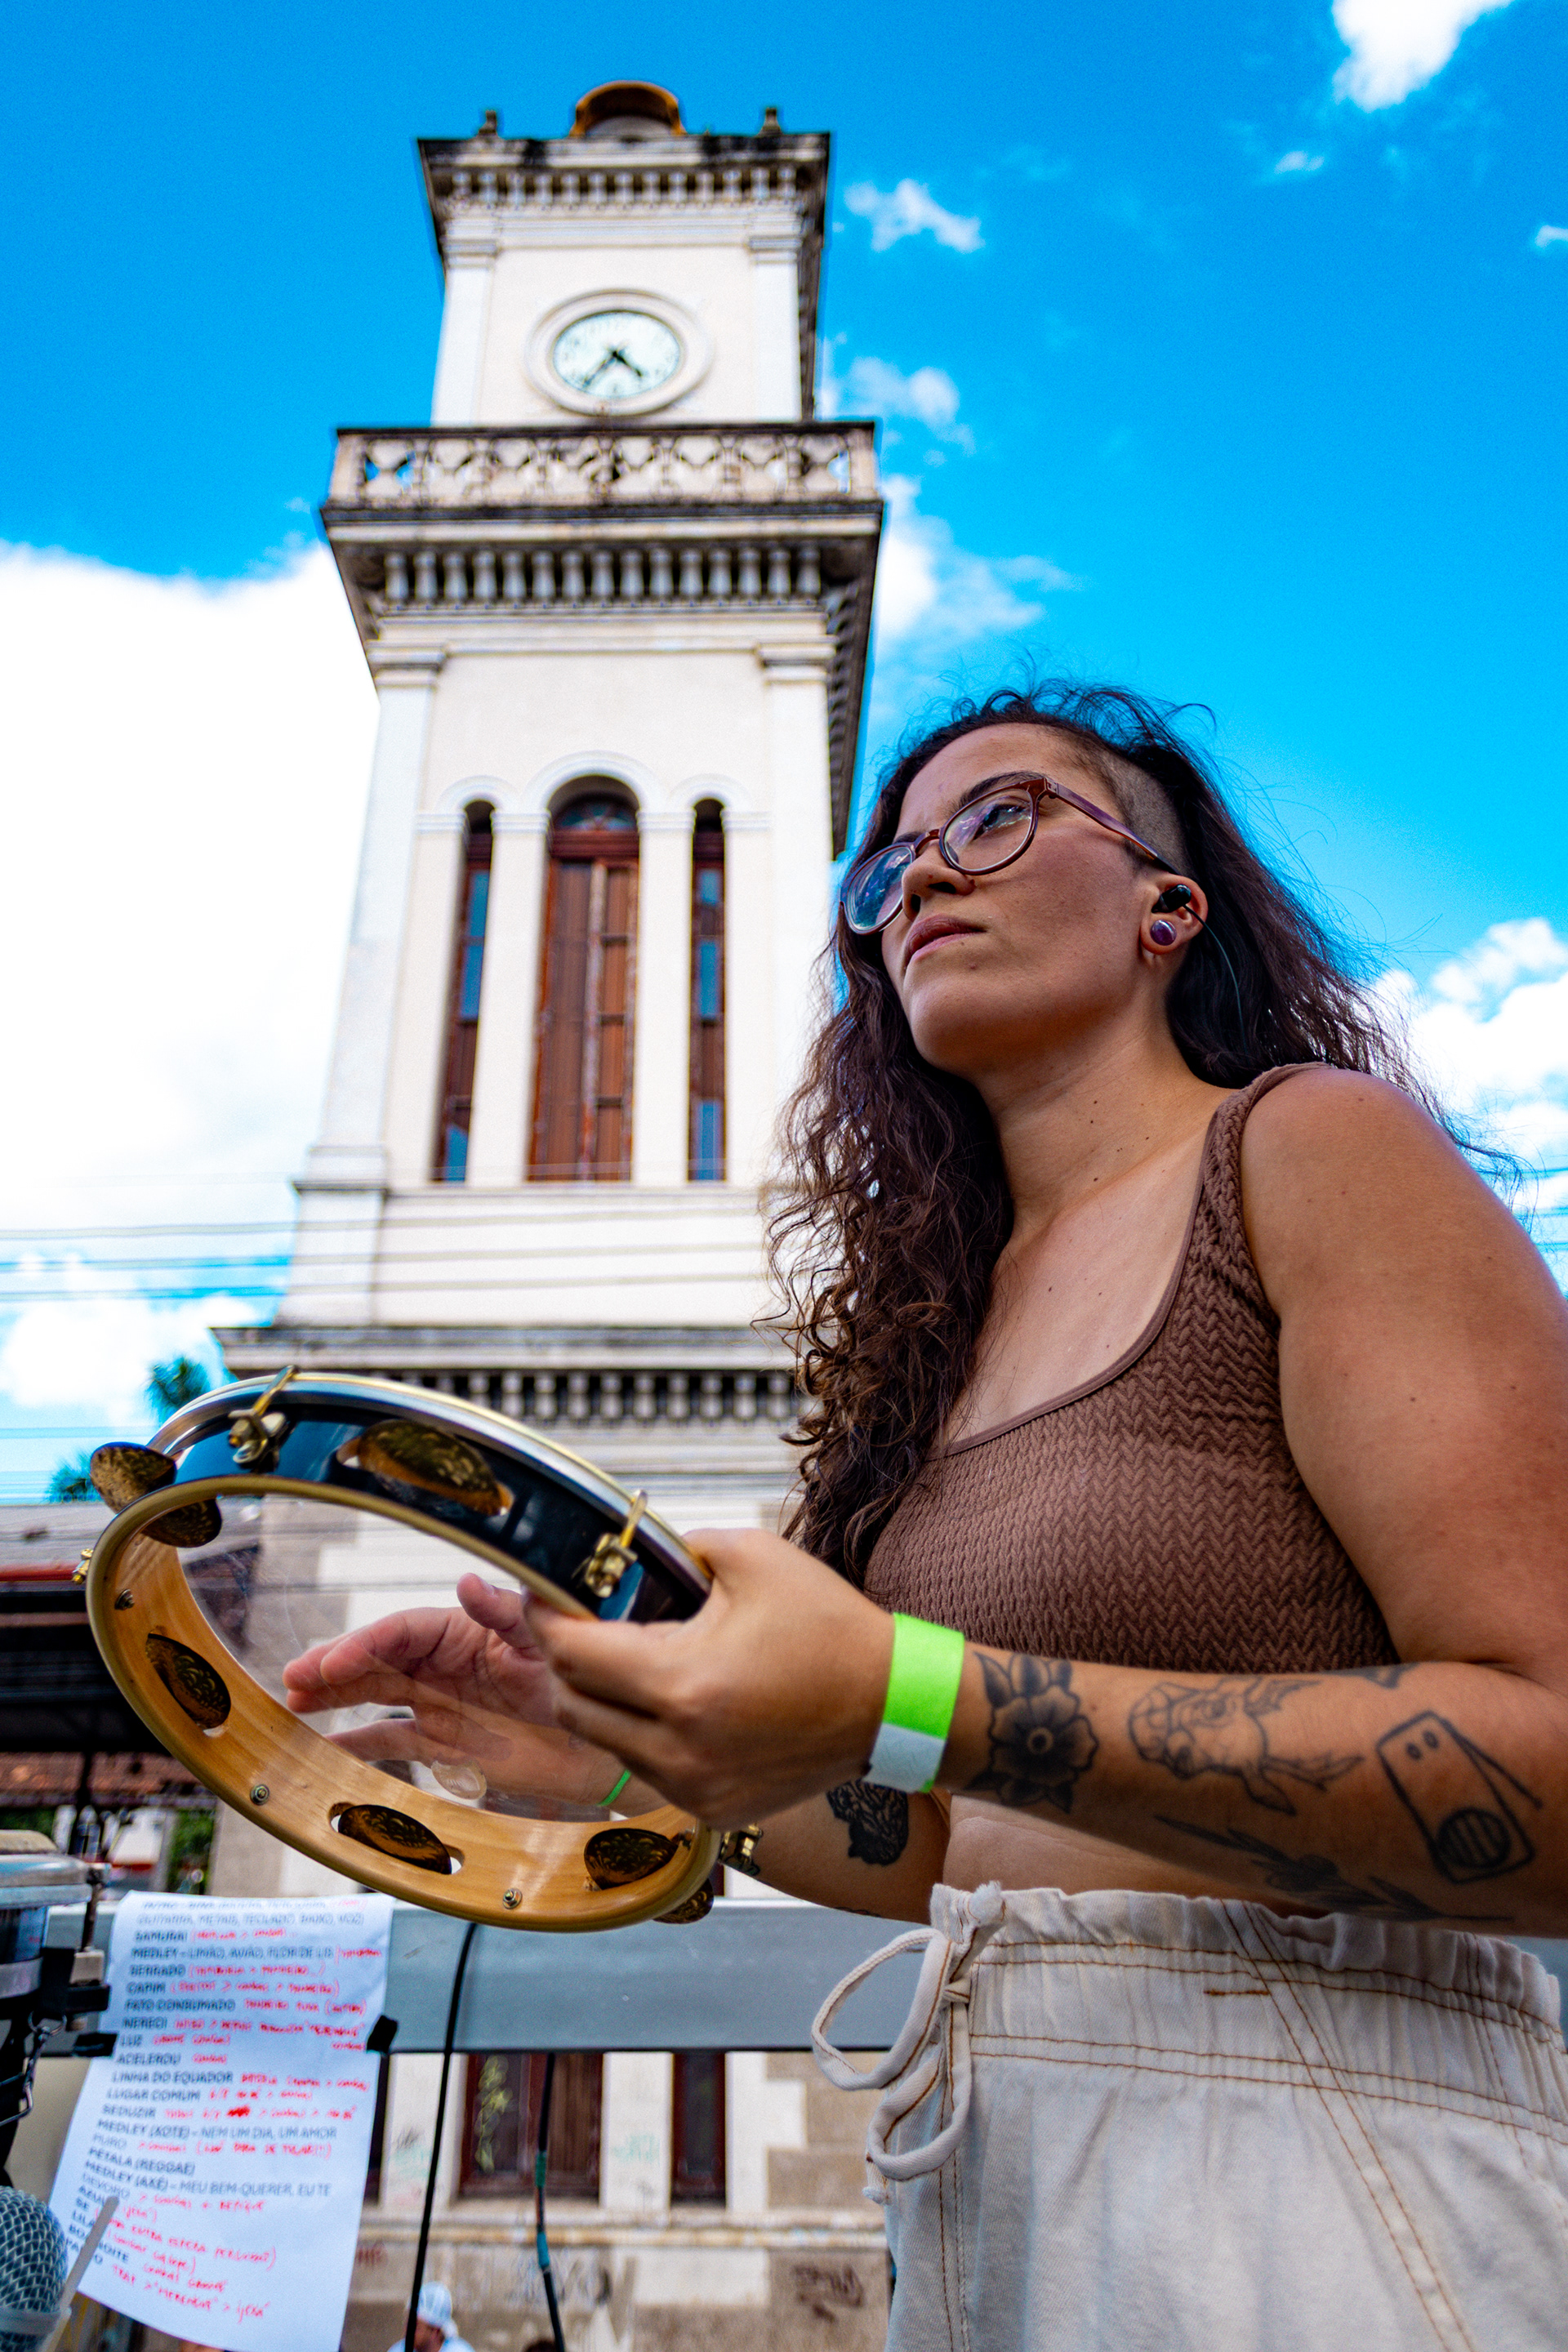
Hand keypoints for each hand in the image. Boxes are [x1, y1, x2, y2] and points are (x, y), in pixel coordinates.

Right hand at [281, 1574, 634, 1807]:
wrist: (604, 1744)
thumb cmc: (580, 1680)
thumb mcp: (547, 1640)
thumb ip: (507, 1613)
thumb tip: (467, 1582)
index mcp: (465, 1633)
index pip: (403, 1633)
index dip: (363, 1644)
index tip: (331, 1663)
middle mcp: (445, 1665)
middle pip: (377, 1661)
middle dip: (334, 1668)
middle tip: (293, 1680)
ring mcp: (440, 1703)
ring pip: (374, 1695)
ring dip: (334, 1698)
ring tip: (292, 1706)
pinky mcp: (445, 1742)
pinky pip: (391, 1739)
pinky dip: (356, 1743)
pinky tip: (323, 1748)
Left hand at [525, 1526, 894, 1825]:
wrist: (891, 1704)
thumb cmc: (830, 1632)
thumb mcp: (753, 1557)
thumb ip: (681, 1547)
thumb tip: (633, 1556)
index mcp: (682, 1683)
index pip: (572, 1654)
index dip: (544, 1618)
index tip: (540, 1596)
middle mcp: (678, 1748)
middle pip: (571, 1706)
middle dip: (565, 1661)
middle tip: (580, 1624)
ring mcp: (693, 1787)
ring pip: (605, 1742)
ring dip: (603, 1700)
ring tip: (635, 1660)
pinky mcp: (711, 1809)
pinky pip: (647, 1768)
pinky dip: (644, 1734)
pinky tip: (677, 1702)